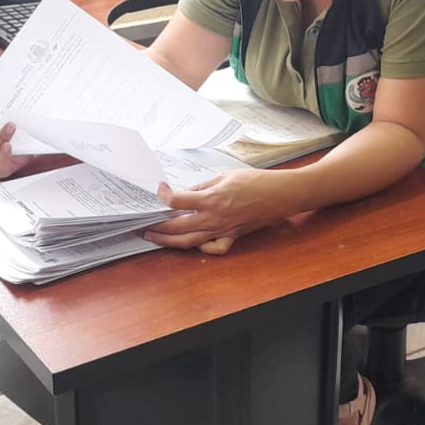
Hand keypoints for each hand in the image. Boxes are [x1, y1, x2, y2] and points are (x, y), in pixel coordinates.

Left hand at [145, 170, 306, 253]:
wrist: (280, 194)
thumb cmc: (256, 182)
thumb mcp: (224, 175)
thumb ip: (202, 186)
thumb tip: (186, 193)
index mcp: (211, 199)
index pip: (176, 201)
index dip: (163, 195)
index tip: (159, 189)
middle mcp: (213, 219)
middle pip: (176, 227)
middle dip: (157, 226)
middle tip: (145, 223)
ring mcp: (222, 231)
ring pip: (188, 242)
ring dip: (168, 241)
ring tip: (155, 238)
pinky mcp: (231, 237)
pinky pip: (212, 248)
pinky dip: (200, 249)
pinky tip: (193, 243)